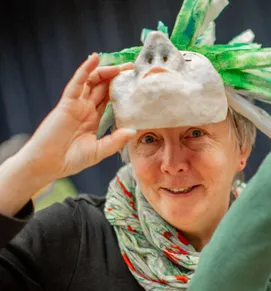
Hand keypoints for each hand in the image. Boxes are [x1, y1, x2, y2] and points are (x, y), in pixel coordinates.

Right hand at [17, 53, 135, 181]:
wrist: (47, 165)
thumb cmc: (70, 159)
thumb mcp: (99, 151)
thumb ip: (115, 141)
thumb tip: (133, 130)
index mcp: (93, 118)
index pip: (109, 99)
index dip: (121, 89)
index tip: (135, 82)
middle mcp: (86, 109)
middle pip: (103, 87)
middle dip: (116, 77)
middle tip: (131, 68)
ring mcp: (76, 105)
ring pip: (92, 82)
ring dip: (105, 71)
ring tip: (120, 65)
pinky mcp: (66, 104)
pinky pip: (76, 84)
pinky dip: (84, 70)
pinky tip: (93, 59)